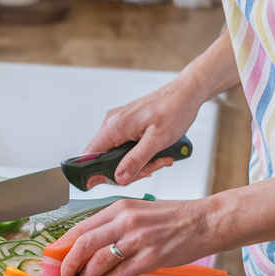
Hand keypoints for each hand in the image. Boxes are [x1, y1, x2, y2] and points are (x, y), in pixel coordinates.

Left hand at [53, 196, 208, 275]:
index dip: (64, 243)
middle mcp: (126, 221)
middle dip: (68, 262)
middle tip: (62, 273)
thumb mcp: (138, 210)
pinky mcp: (151, 258)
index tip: (54, 255)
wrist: (204, 221)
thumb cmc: (172, 217)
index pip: (82, 226)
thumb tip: (88, 240)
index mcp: (120, 207)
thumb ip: (114, 222)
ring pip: (99, 261)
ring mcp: (138, 240)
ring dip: (86, 275)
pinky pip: (120, 274)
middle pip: (84, 244)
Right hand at [83, 76, 200, 186]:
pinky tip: (155, 153)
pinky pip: (124, 146)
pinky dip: (137, 154)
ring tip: (160, 158)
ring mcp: (118, 123)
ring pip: (116, 154)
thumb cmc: (175, 110)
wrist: (185, 93)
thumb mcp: (157, 140)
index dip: (95, 173)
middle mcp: (112, 123)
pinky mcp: (126, 124)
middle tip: (151, 168)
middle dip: (127, 169)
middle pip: (105, 158)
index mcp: (114, 126)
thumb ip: (136, 160)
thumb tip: (119, 178)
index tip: (114, 182)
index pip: (89, 155)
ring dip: (136, 162)